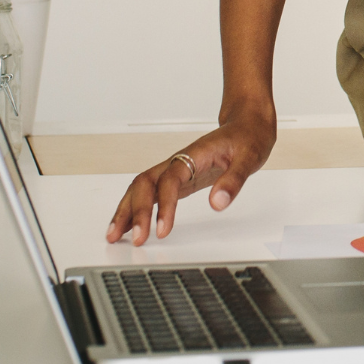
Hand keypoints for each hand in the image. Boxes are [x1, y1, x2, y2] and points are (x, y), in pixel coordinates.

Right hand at [106, 107, 276, 244]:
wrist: (247, 124)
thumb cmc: (248, 137)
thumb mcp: (250, 157)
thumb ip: (234, 180)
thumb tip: (218, 203)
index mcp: (194, 155)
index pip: (170, 181)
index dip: (163, 206)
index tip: (162, 230)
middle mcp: (178, 162)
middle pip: (144, 183)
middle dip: (135, 211)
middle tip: (136, 239)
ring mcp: (175, 170)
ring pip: (141, 188)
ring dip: (126, 210)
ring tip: (114, 236)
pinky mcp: (177, 178)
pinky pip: (150, 193)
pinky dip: (136, 209)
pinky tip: (128, 226)